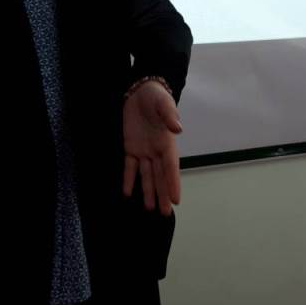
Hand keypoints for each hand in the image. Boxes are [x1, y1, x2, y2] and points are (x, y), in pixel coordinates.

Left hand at [122, 81, 182, 215]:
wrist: (141, 90)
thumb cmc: (156, 97)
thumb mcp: (164, 104)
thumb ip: (169, 116)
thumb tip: (178, 129)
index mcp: (167, 142)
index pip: (171, 167)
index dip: (173, 183)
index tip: (176, 199)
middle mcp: (156, 151)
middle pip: (160, 176)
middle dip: (162, 194)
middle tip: (166, 213)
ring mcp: (144, 151)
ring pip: (147, 175)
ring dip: (147, 191)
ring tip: (149, 209)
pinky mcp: (130, 147)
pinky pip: (129, 166)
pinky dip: (128, 179)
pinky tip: (127, 193)